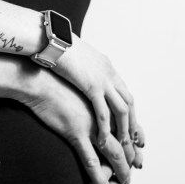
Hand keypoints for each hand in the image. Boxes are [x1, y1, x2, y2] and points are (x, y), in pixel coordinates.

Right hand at [22, 67, 134, 183]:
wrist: (41, 79)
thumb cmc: (57, 81)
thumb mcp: (82, 83)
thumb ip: (93, 93)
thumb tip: (95, 96)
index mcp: (106, 102)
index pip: (128, 124)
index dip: (134, 139)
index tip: (139, 151)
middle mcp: (103, 114)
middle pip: (125, 141)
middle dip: (132, 158)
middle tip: (136, 169)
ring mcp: (91, 124)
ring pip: (114, 153)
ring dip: (121, 170)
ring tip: (125, 182)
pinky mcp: (76, 131)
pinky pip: (91, 159)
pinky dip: (98, 175)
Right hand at [53, 37, 144, 159]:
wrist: (49, 38)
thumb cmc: (55, 46)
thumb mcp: (75, 57)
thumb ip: (82, 68)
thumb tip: (78, 74)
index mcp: (105, 66)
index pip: (123, 92)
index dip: (128, 110)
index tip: (130, 124)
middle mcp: (108, 73)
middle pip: (128, 102)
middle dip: (133, 123)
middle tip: (135, 140)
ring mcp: (102, 79)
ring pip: (122, 109)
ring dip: (124, 129)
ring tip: (124, 145)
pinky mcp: (92, 86)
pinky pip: (103, 112)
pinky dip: (106, 128)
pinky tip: (105, 140)